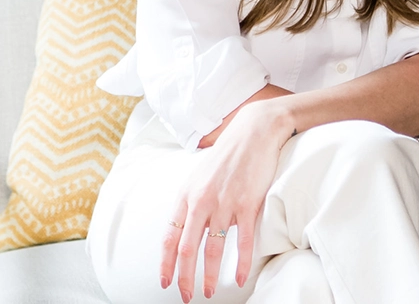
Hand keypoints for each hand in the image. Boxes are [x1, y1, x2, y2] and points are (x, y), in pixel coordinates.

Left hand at [159, 99, 292, 301]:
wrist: (253, 131)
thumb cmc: (227, 154)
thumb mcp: (200, 175)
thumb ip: (192, 201)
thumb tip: (186, 228)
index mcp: (187, 194)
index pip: (170, 235)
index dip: (166, 262)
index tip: (165, 282)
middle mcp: (202, 200)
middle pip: (188, 248)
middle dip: (185, 277)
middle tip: (186, 296)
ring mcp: (225, 202)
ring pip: (214, 248)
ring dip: (210, 275)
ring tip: (210, 292)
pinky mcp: (248, 203)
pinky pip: (243, 240)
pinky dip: (241, 263)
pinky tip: (239, 277)